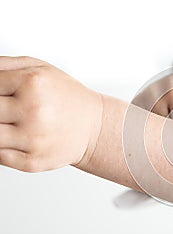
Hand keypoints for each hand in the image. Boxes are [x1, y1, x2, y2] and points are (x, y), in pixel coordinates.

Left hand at [0, 56, 102, 171]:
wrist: (95, 127)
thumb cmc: (66, 97)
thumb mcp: (39, 68)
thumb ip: (4, 65)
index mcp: (32, 83)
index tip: (1, 96)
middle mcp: (33, 110)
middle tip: (9, 111)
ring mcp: (32, 139)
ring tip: (12, 123)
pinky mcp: (32, 162)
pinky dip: (2, 147)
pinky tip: (16, 138)